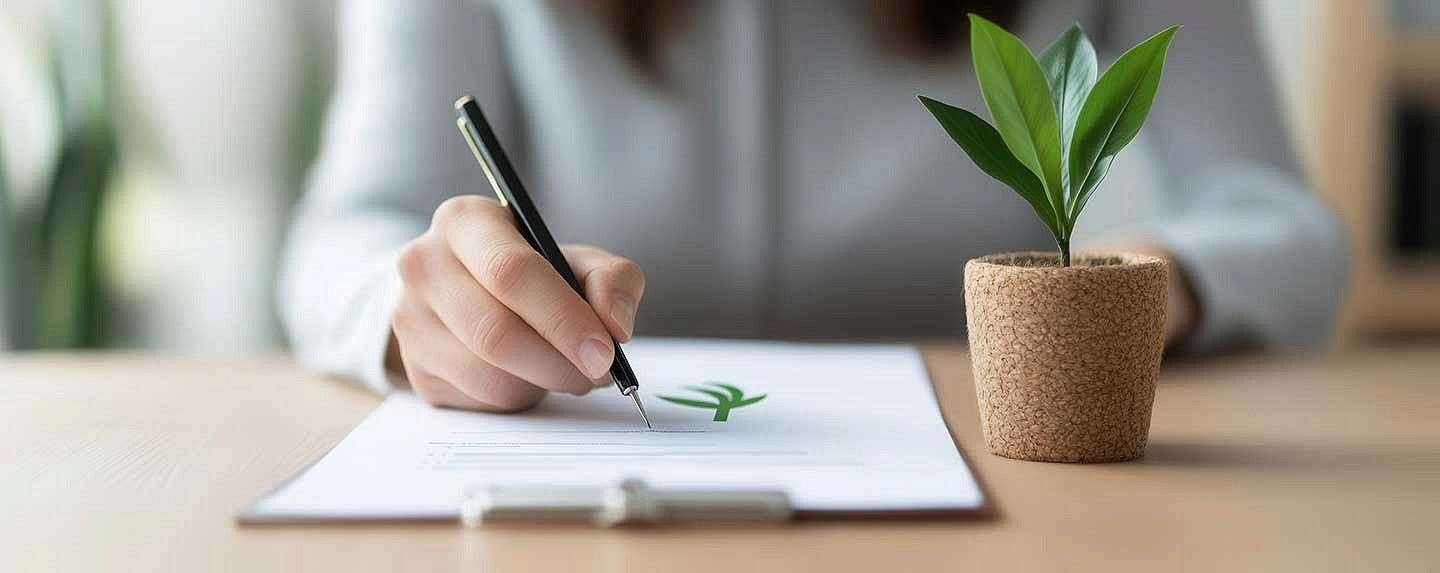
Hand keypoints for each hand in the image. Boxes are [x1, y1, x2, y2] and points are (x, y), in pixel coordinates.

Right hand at [389, 196, 644, 411]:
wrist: (466, 291)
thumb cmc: (532, 271)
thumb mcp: (578, 259)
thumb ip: (612, 280)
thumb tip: (615, 327)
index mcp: (464, 221)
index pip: (510, 273)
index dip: (563, 318)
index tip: (604, 351)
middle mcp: (423, 265)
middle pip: (495, 332)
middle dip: (560, 363)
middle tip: (598, 372)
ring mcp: (410, 320)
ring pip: (488, 375)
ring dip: (543, 384)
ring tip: (566, 369)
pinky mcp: (416, 369)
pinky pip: (479, 400)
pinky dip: (519, 397)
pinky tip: (529, 375)